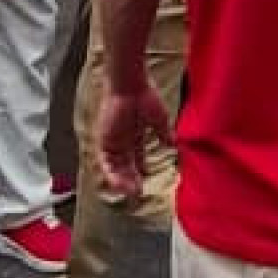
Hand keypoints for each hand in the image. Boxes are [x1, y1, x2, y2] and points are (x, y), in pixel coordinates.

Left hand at [97, 75, 171, 201]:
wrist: (130, 86)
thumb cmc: (145, 97)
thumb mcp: (159, 120)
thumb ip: (164, 134)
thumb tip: (174, 144)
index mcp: (134, 132)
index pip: (135, 155)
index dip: (139, 167)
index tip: (145, 179)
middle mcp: (121, 138)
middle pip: (124, 164)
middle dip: (131, 178)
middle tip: (138, 191)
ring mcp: (112, 140)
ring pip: (115, 166)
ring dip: (122, 180)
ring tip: (132, 191)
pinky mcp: (103, 140)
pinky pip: (106, 163)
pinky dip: (112, 174)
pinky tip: (121, 184)